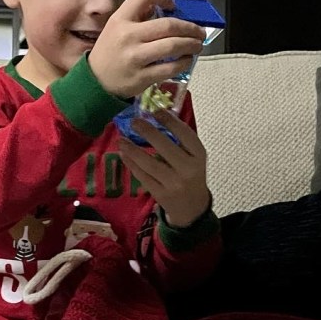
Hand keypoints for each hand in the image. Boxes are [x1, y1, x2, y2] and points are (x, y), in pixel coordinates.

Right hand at [87, 0, 205, 98]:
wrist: (96, 82)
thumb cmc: (110, 52)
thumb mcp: (116, 27)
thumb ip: (138, 17)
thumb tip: (169, 11)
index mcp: (121, 20)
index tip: (173, 6)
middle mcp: (128, 36)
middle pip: (168, 25)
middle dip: (190, 28)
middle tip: (199, 31)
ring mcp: (136, 57)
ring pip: (173, 46)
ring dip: (191, 44)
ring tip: (197, 45)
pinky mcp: (143, 77)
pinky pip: (171, 67)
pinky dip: (184, 62)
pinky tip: (187, 60)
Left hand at [117, 110, 210, 227]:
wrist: (193, 208)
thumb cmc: (191, 175)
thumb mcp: (193, 158)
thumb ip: (179, 142)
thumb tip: (153, 119)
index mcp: (199, 156)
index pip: (185, 134)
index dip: (170, 121)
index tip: (155, 110)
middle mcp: (188, 169)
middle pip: (166, 147)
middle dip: (148, 132)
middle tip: (134, 122)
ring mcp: (174, 184)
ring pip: (150, 163)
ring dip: (133, 150)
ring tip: (121, 139)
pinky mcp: (161, 195)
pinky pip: (143, 176)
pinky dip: (132, 164)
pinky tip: (124, 154)